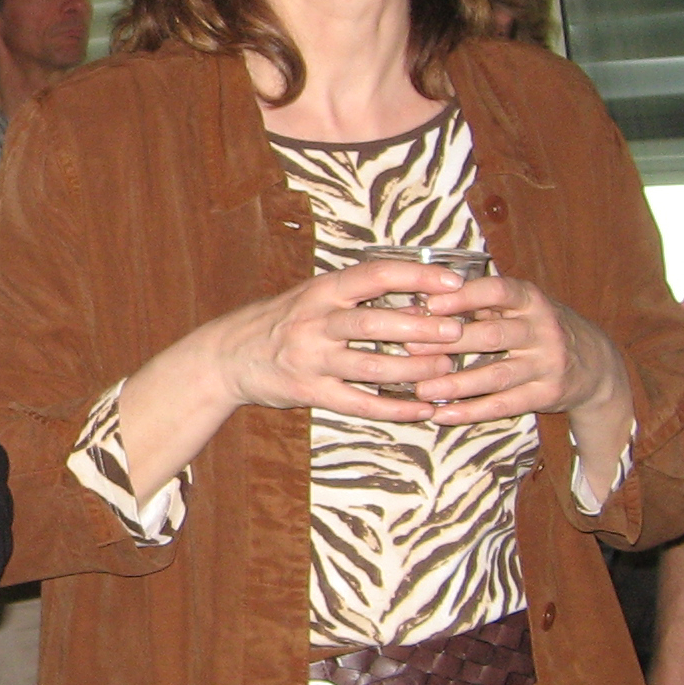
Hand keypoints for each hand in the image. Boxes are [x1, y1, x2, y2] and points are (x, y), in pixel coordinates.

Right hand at [203, 258, 481, 423]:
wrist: (225, 356)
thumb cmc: (279, 322)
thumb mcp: (311, 296)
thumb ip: (354, 295)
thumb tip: (417, 293)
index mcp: (320, 291)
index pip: (375, 275)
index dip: (416, 276)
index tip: (453, 282)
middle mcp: (315, 323)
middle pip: (375, 324)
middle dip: (422, 329)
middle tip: (458, 331)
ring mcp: (311, 360)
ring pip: (372, 368)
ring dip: (415, 371)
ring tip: (447, 369)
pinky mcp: (309, 393)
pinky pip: (359, 404)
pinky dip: (394, 409)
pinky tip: (423, 409)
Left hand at [406, 272, 630, 427]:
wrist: (595, 363)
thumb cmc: (536, 328)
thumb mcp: (518, 306)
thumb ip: (477, 304)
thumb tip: (419, 304)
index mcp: (530, 299)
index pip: (498, 291)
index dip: (464, 297)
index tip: (429, 303)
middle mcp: (543, 329)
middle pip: (493, 336)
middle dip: (449, 343)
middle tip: (409, 347)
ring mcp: (548, 363)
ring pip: (496, 375)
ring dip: (456, 383)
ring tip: (421, 389)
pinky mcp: (548, 394)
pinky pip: (505, 405)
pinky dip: (471, 412)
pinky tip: (442, 415)